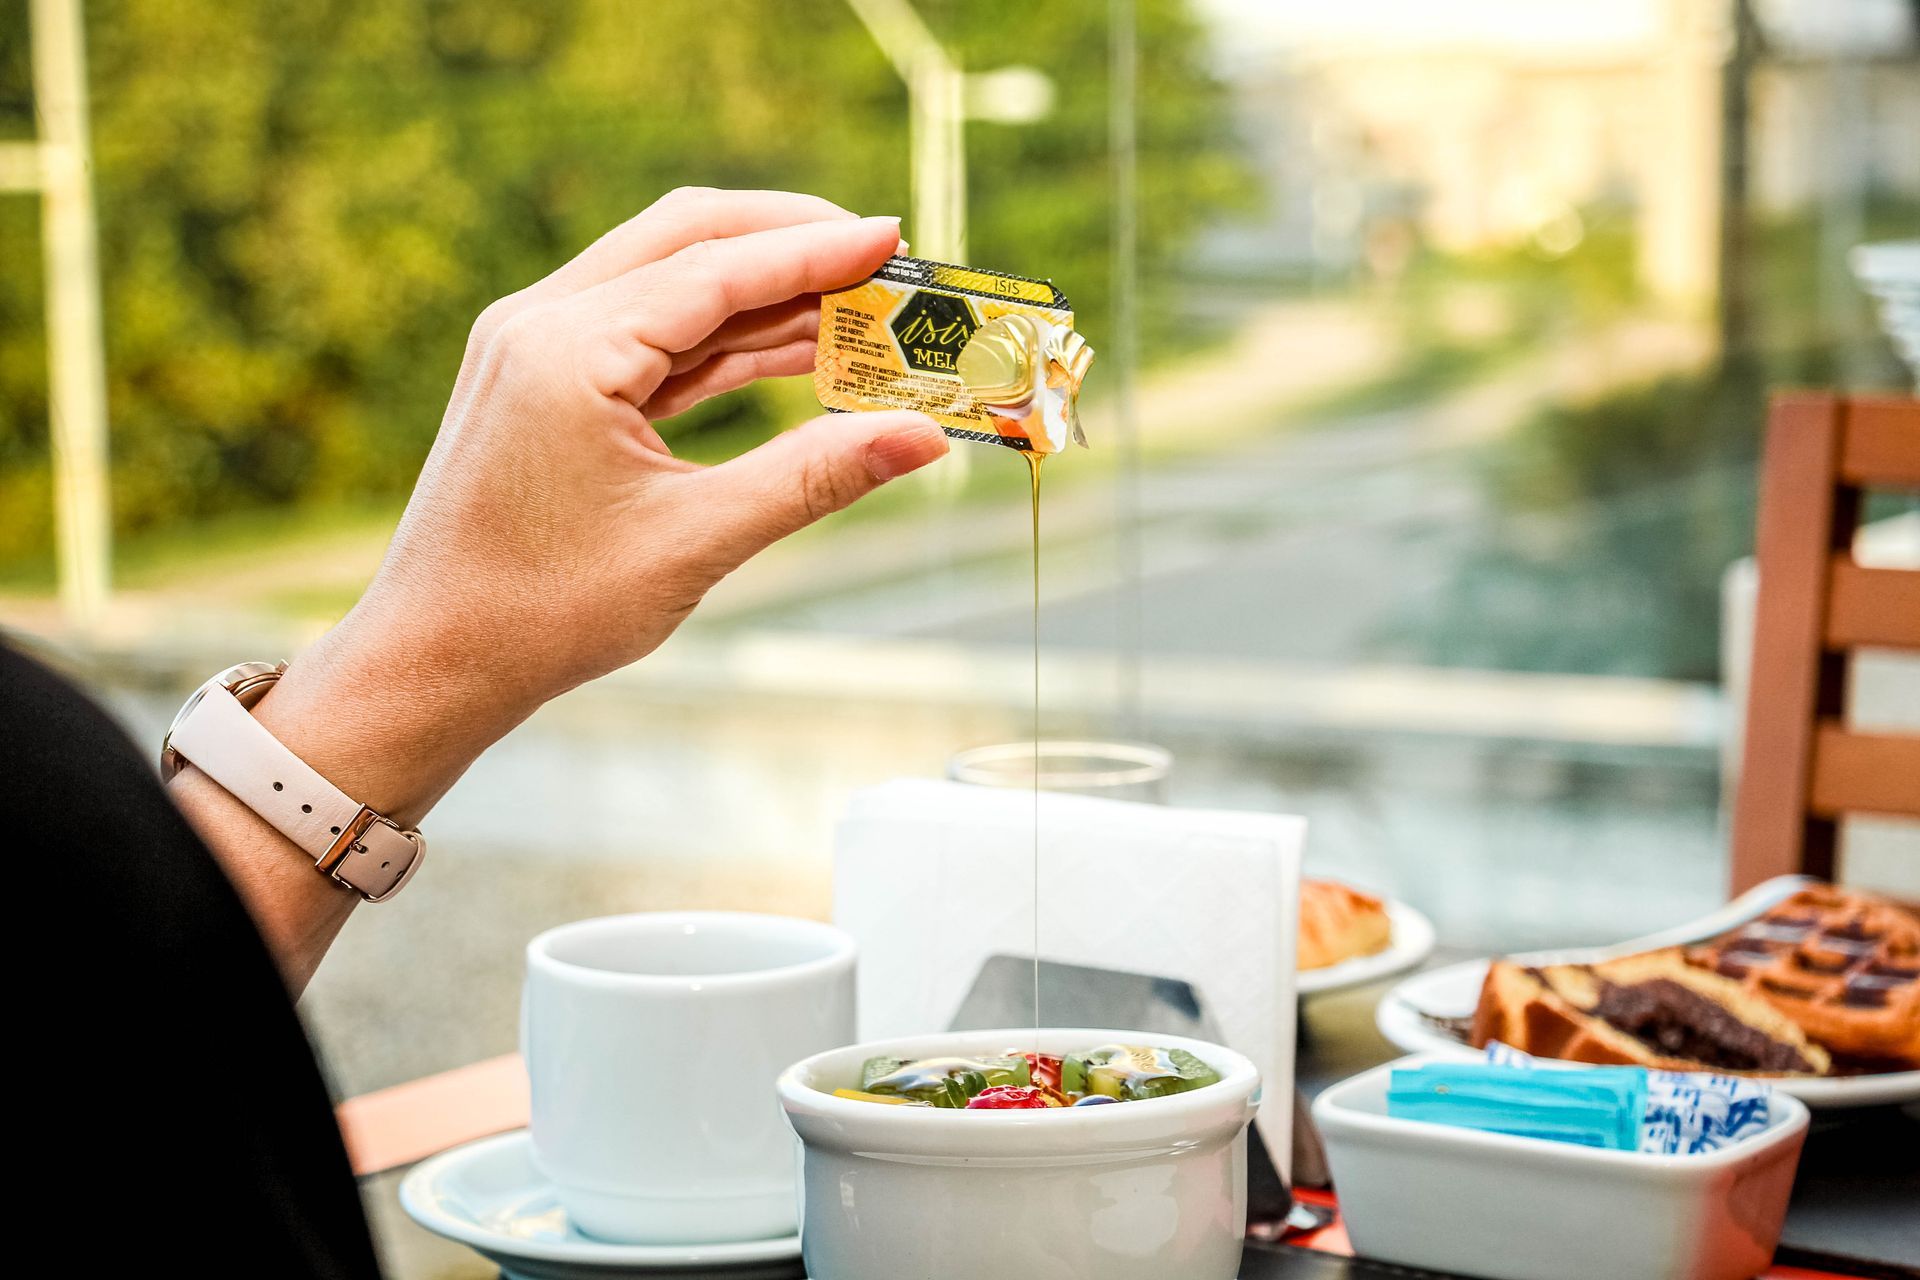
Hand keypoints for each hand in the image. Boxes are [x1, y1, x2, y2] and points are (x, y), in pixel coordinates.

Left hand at [255, 188, 948, 821]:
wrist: (433, 662)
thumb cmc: (544, 613)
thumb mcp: (695, 543)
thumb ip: (814, 477)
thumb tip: (921, 438)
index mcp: (567, 350)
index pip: (715, 268)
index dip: (814, 252)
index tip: (894, 237)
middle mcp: (540, 322)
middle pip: (688, 237)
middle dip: (791, 243)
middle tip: (883, 262)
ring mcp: (534, 344)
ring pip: (670, 280)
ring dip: (762, 293)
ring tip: (857, 313)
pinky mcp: (542, 378)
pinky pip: (648, 333)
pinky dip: (721, 337)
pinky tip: (791, 354)